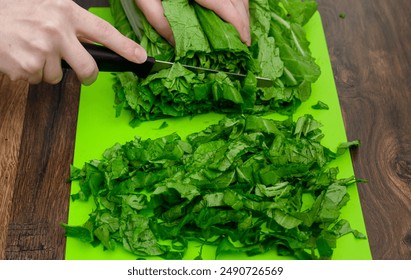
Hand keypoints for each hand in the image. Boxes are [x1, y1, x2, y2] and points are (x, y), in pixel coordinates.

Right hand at [0, 0, 146, 84]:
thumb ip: (73, 22)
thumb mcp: (50, 6)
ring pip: (58, 76)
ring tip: (33, 49)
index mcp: (65, 12)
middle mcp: (56, 31)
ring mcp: (41, 51)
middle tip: (84, 75)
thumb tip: (97, 40)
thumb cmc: (16, 9)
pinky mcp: (27, 67)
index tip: (140, 57)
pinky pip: (38, 79)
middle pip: (88, 68)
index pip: (104, 32)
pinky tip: (21, 55)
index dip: (125, 46)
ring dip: (48, 68)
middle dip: (88, 76)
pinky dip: (31, 72)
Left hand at [135, 0, 250, 45]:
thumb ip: (160, 22)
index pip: (224, 4)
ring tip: (240, 28)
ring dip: (243, 10)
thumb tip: (178, 44)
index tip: (243, 41)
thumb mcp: (146, 0)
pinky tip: (234, 11)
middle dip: (244, 20)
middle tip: (244, 40)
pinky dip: (237, 0)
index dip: (237, 24)